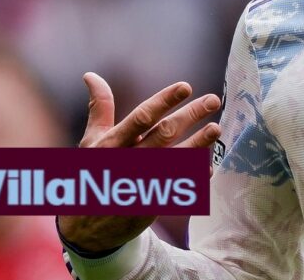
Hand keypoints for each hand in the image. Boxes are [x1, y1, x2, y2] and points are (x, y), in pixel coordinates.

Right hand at [58, 72, 221, 252]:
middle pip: (163, 134)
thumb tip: (91, 75)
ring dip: (197, 144)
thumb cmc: (92, 172)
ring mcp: (140, 183)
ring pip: (175, 160)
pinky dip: (193, 176)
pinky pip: (178, 186)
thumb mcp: (92, 140)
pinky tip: (209, 165)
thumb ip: (99, 107)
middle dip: (189, 116)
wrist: (87, 227)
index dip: (164, 101)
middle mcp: (127, 161)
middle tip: (213, 99)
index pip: (141, 117)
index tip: (185, 87)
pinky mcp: (151, 201)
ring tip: (216, 128)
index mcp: (112, 143)